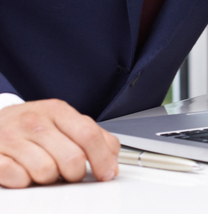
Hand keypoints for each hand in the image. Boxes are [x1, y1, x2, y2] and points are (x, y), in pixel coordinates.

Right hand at [0, 99, 120, 187]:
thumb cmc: (29, 125)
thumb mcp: (61, 120)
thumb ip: (90, 134)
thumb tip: (112, 156)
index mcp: (56, 110)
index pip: (89, 135)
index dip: (102, 158)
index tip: (107, 173)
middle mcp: (34, 121)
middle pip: (72, 158)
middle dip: (76, 173)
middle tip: (69, 173)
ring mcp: (11, 138)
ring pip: (46, 171)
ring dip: (49, 178)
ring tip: (43, 169)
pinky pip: (19, 179)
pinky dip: (25, 181)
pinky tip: (24, 172)